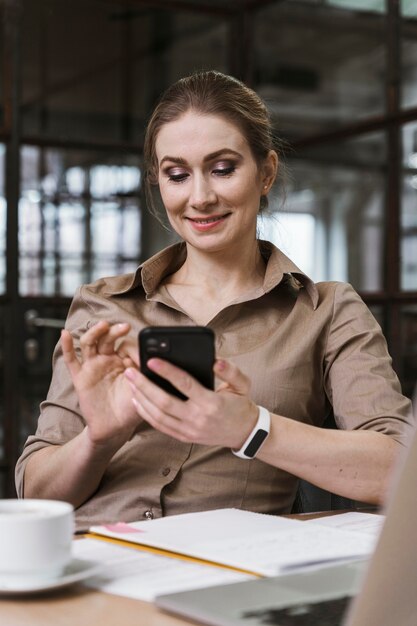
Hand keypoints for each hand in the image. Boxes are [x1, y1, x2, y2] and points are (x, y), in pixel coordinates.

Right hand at [61, 321, 141, 446]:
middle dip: (115, 331)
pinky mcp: (80, 377)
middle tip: (125, 327)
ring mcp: (93, 367)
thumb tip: (150, 360)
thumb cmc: (131, 408)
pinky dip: (67, 346)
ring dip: (95, 332)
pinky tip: (64, 334)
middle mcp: (108, 360)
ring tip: (103, 325)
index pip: (126, 345)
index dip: (133, 347)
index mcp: (124, 360)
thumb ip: (145, 376)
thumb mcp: (142, 389)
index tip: (142, 354)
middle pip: (108, 338)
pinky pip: (72, 360)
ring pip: (90, 343)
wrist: (115, 428)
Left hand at [124, 358, 258, 448]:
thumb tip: (215, 361)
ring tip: (130, 382)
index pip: (185, 384)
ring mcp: (189, 430)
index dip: (167, 371)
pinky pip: (159, 426)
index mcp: (211, 403)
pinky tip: (137, 400)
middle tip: (130, 371)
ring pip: (158, 416)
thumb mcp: (243, 385)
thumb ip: (231, 371)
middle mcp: (197, 418)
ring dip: (141, 398)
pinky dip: (145, 413)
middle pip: (164, 402)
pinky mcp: (183, 437)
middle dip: (144, 385)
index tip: (152, 360)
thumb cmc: (241, 405)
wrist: (244, 433)